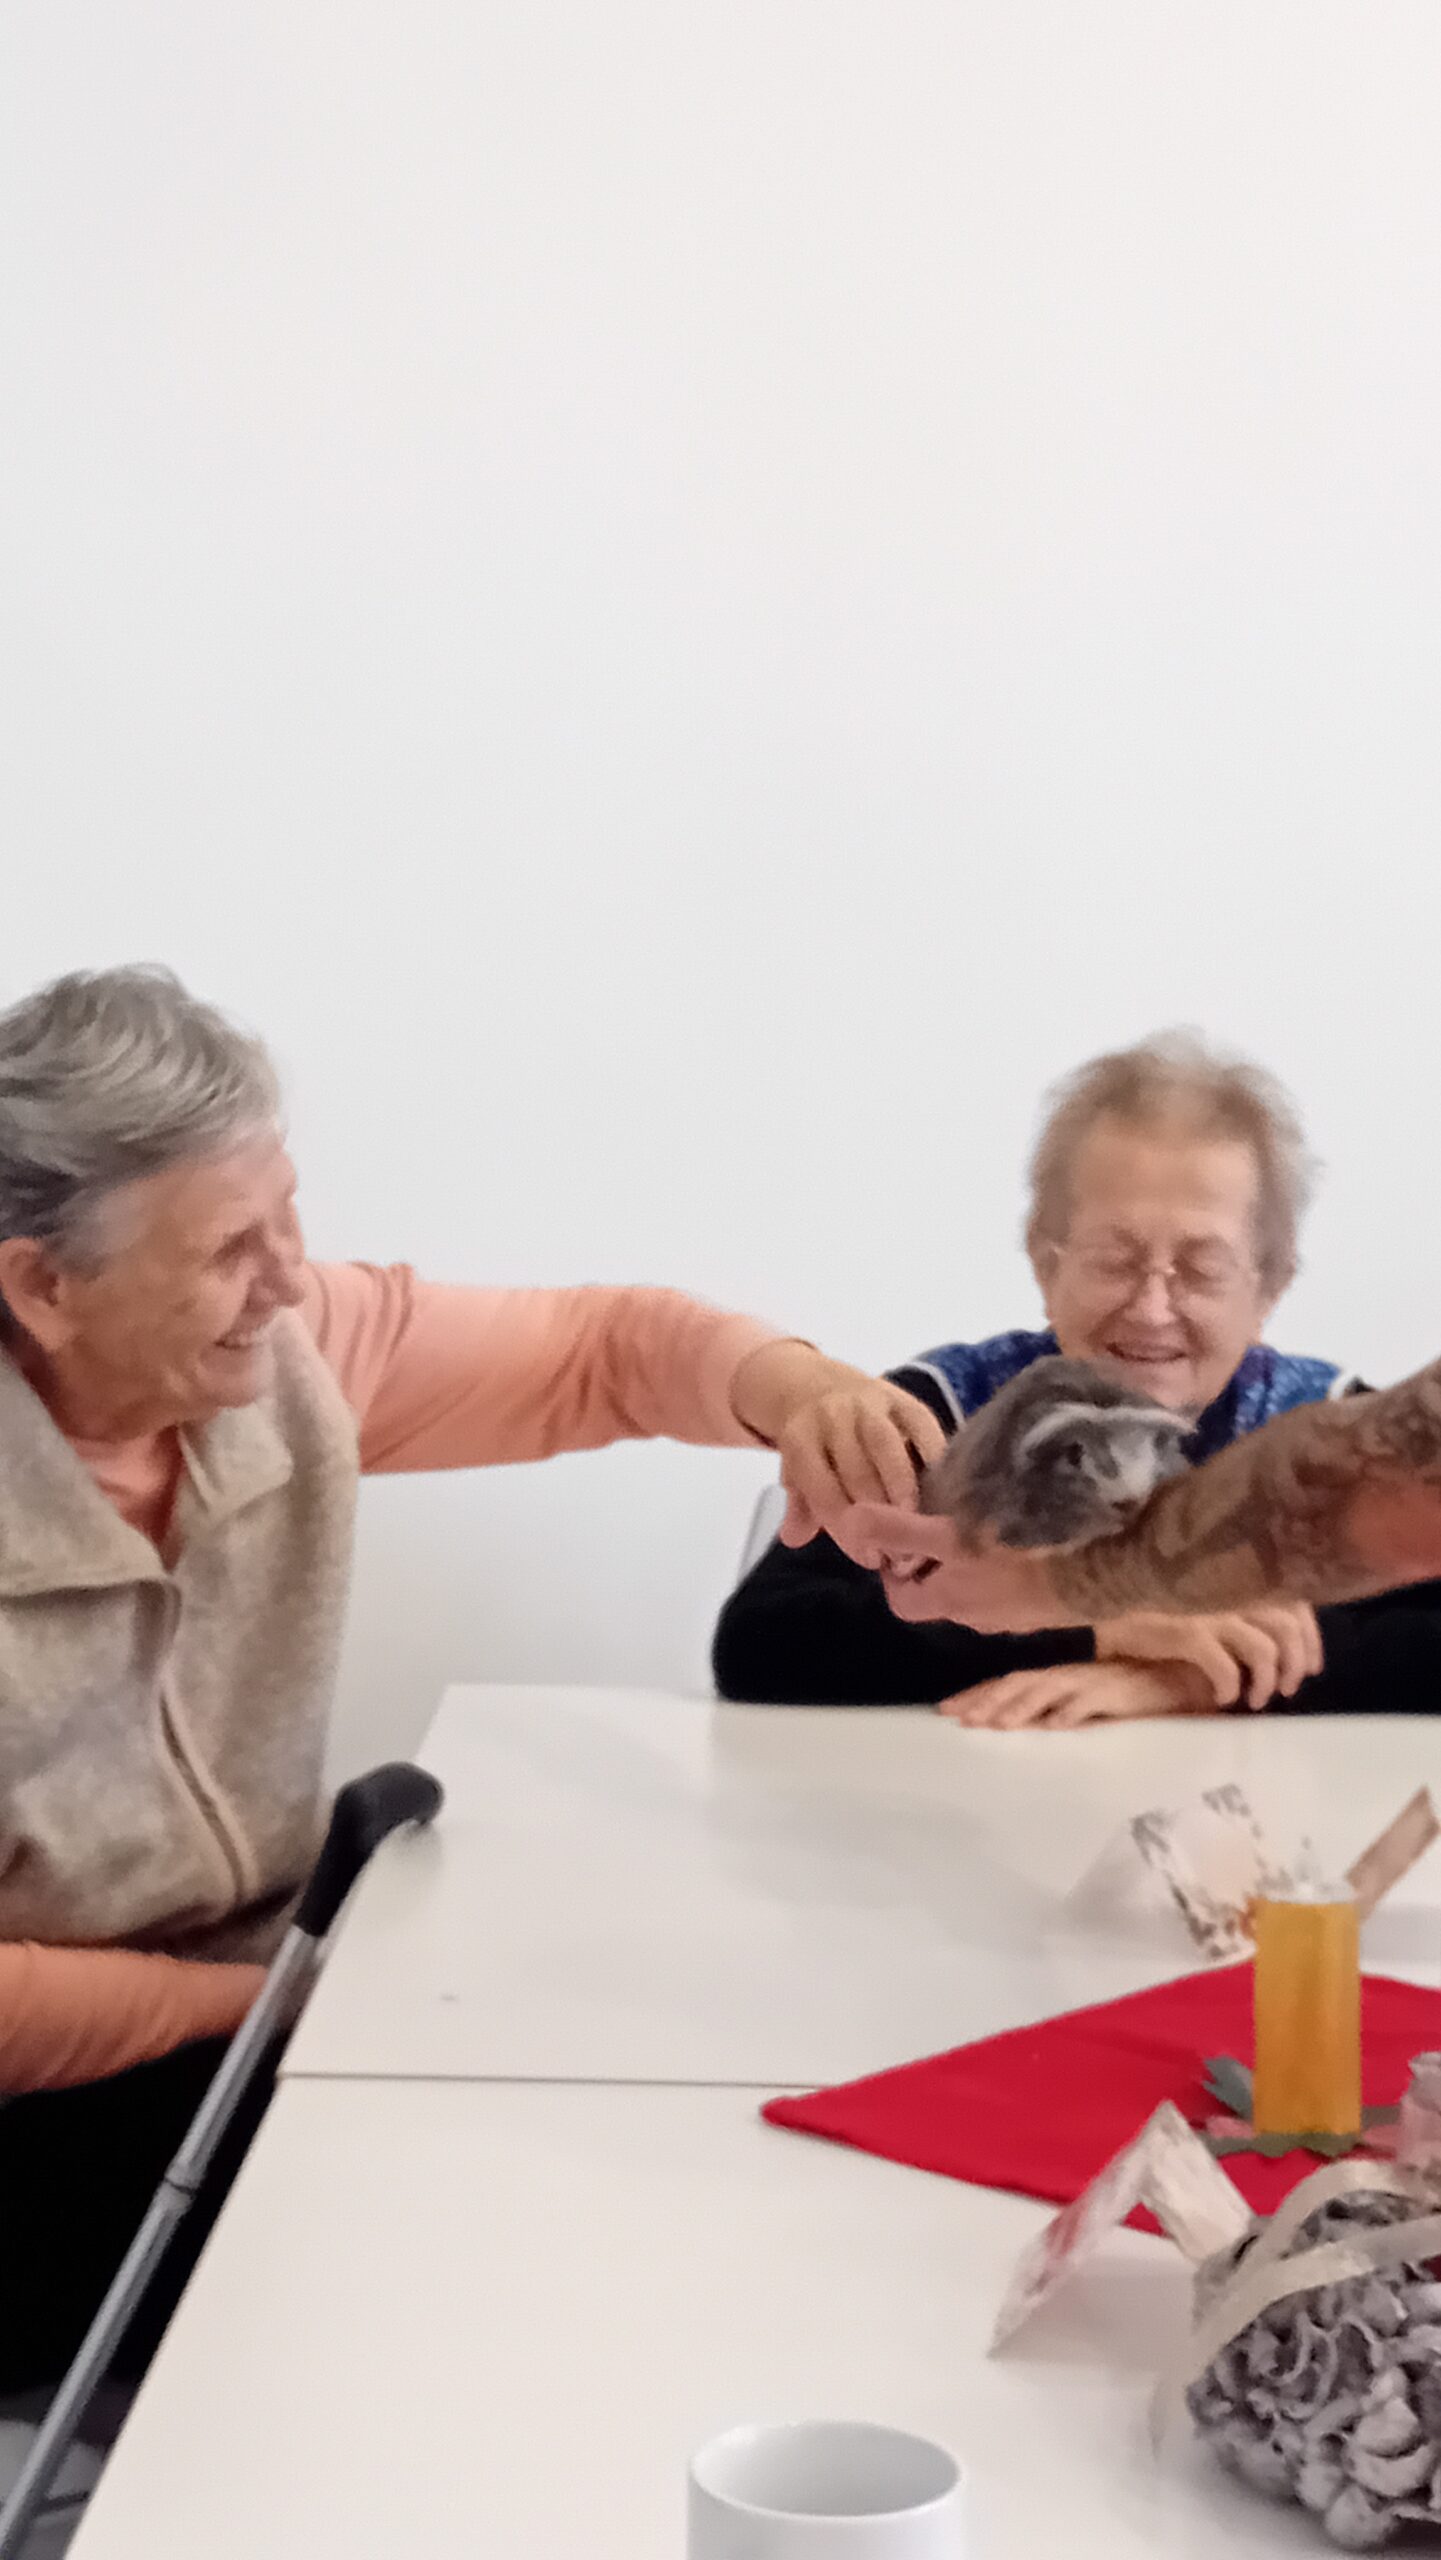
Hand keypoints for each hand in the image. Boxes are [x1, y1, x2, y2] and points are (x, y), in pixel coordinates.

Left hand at [729, 1346, 945, 1543]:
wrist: (822, 1387)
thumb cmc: (814, 1445)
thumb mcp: (797, 1474)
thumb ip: (801, 1507)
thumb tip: (794, 1538)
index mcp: (800, 1438)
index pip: (823, 1490)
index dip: (847, 1530)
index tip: (870, 1559)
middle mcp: (832, 1416)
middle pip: (856, 1471)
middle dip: (879, 1517)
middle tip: (901, 1555)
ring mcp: (868, 1404)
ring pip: (885, 1447)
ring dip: (904, 1489)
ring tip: (919, 1526)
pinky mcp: (903, 1399)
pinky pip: (922, 1428)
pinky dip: (933, 1458)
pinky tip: (944, 1490)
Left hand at [830, 1502, 1072, 1630]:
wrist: (1106, 1568)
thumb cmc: (1022, 1552)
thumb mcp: (950, 1536)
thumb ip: (899, 1529)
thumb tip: (851, 1521)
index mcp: (948, 1603)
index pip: (900, 1599)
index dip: (893, 1568)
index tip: (904, 1535)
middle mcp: (977, 1619)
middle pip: (938, 1593)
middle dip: (933, 1561)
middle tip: (943, 1520)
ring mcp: (1014, 1617)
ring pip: (977, 1590)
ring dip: (973, 1563)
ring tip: (984, 1523)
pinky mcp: (1047, 1607)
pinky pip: (1014, 1588)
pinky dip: (1008, 1566)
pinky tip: (1025, 1537)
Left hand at [940, 1659, 1212, 1730]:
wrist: (1178, 1682)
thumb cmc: (1127, 1697)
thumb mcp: (1081, 1707)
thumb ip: (1053, 1714)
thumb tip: (1021, 1731)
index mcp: (1056, 1679)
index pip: (1008, 1684)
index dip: (977, 1695)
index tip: (945, 1711)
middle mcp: (1067, 1676)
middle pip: (1018, 1684)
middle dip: (986, 1699)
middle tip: (957, 1718)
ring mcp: (1090, 1682)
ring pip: (1047, 1691)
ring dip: (1021, 1706)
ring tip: (996, 1724)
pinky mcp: (1117, 1693)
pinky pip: (1091, 1702)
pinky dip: (1072, 1712)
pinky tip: (1055, 1726)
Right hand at [1093, 1604, 1322, 1708]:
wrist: (1099, 1593)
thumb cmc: (1152, 1593)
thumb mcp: (1204, 1590)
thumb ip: (1236, 1598)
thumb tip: (1275, 1637)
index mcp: (1241, 1573)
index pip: (1298, 1602)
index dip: (1311, 1637)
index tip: (1311, 1664)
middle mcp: (1232, 1587)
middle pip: (1289, 1627)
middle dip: (1297, 1663)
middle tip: (1289, 1688)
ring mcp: (1211, 1609)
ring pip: (1265, 1650)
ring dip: (1268, 1680)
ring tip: (1258, 1698)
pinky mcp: (1188, 1632)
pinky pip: (1226, 1669)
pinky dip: (1232, 1687)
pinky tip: (1224, 1698)